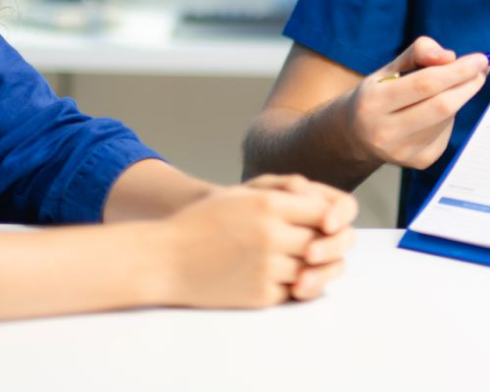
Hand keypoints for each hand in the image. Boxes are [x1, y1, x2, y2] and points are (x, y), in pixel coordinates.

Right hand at [157, 176, 356, 307]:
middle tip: (309, 243)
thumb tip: (324, 207)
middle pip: (321, 242)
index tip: (318, 221)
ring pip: (309, 268)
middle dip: (318, 243)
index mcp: (267, 205)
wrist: (165, 259)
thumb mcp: (240, 196)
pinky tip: (268, 275)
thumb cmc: (201, 222)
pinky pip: (291, 290)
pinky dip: (286, 284)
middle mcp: (271, 235)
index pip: (322, 211)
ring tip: (286, 258)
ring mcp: (267, 267)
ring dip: (304, 266)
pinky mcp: (260, 294)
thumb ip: (282, 195)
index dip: (325, 217)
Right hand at [344, 36, 488, 169]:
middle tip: (482, 69)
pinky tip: (438, 110)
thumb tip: (449, 57)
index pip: (425, 84)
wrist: (356, 136)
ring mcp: (403, 152)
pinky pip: (446, 133)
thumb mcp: (387, 68)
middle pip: (442, 106)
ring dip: (459, 98)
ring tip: (454, 85)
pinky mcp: (419, 162)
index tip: (479, 59)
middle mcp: (385, 132)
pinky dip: (450, 116)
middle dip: (468, 85)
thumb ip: (418, 53)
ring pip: (447, 119)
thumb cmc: (377, 95)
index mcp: (373, 103)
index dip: (457, 71)